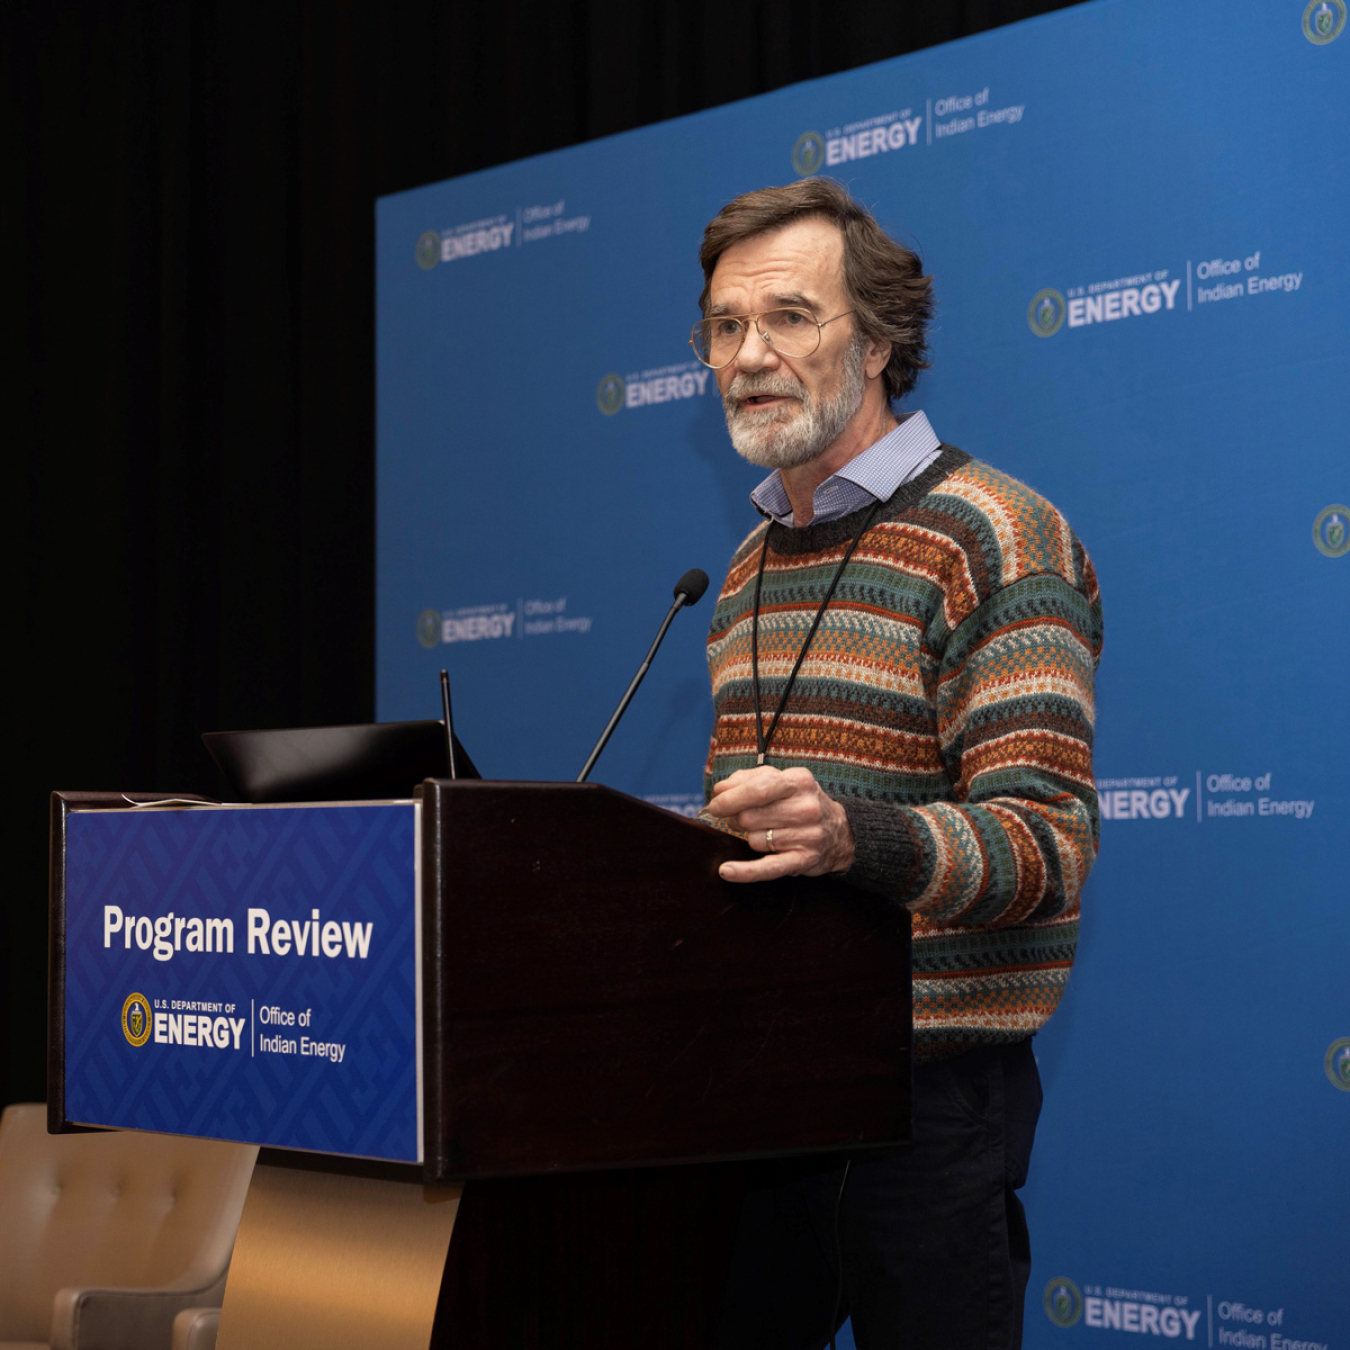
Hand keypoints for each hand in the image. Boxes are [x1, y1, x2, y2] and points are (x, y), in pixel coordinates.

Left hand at [702, 766, 854, 882]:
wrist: (840, 833)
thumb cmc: (800, 803)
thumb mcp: (782, 781)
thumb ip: (748, 779)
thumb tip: (719, 791)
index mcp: (798, 781)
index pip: (757, 789)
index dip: (730, 798)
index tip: (715, 804)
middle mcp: (806, 807)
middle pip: (750, 817)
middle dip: (738, 819)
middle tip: (742, 819)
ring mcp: (808, 835)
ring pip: (755, 840)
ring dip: (752, 838)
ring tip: (767, 833)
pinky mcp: (804, 860)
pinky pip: (767, 868)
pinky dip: (745, 871)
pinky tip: (726, 871)